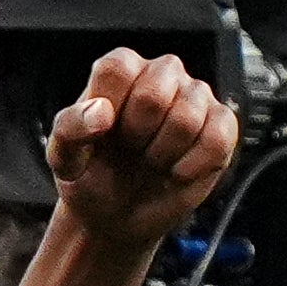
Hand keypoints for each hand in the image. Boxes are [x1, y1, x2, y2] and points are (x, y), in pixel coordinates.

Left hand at [46, 50, 239, 254]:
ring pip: (186, 119)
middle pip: (153, 95)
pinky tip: (175, 171)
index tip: (102, 134)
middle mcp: (162, 73)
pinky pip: (217, 140)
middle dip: (136, 137)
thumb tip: (101, 110)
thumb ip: (70, 128)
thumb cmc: (92, 176)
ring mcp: (196, 96)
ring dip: (161, 155)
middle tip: (130, 150)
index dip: (107, 110)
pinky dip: (191, 167)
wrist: (116, 216)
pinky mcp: (222, 124)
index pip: (118, 69)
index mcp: (122, 70)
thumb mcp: (64, 158)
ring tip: (151, 160)